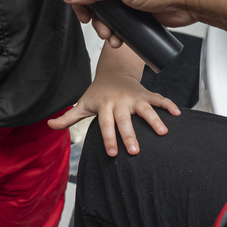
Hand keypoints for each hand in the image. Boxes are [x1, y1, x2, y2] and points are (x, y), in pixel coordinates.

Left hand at [49, 73, 178, 156]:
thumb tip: (48, 125)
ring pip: (145, 109)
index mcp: (104, 105)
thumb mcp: (83, 103)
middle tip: (135, 152)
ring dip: (154, 120)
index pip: (105, 124)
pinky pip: (159, 99)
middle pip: (125, 120)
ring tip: (164, 132)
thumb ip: (68, 117)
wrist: (113, 72)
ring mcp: (135, 97)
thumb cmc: (97, 93)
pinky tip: (178, 114)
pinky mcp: (146, 94)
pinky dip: (168, 105)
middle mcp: (120, 101)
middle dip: (130, 135)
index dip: (108, 138)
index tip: (112, 154)